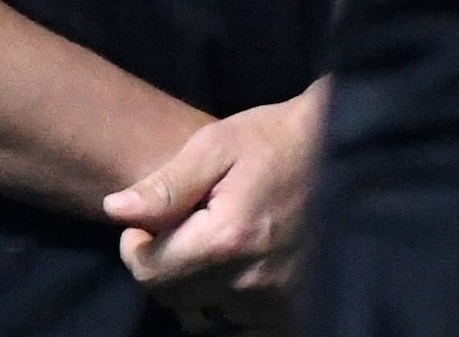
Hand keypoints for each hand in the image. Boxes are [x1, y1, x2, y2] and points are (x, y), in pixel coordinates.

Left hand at [104, 80, 324, 333]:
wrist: (342, 149)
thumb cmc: (273, 141)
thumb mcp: (215, 145)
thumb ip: (165, 185)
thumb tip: (115, 211)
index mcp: (228, 238)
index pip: (149, 272)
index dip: (135, 246)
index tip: (148, 222)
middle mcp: (254, 281)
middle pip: (172, 298)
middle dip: (164, 265)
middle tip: (183, 228)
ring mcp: (278, 302)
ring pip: (202, 319)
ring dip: (195, 291)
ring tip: (212, 249)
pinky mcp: (294, 311)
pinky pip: (238, 331)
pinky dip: (227, 310)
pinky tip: (234, 274)